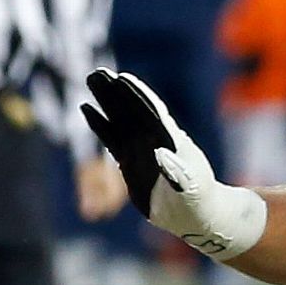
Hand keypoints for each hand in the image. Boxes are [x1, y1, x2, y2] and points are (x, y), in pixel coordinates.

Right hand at [81, 68, 266, 257]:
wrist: (196, 213)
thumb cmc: (198, 199)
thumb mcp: (190, 187)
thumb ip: (177, 172)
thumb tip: (162, 153)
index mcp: (171, 140)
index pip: (152, 112)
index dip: (138, 95)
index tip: (122, 78)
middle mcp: (155, 138)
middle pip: (133, 109)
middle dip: (116, 91)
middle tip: (97, 71)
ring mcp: (142, 147)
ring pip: (121, 119)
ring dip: (106, 101)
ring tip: (91, 80)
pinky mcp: (130, 160)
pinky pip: (112, 138)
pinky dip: (100, 124)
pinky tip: (87, 109)